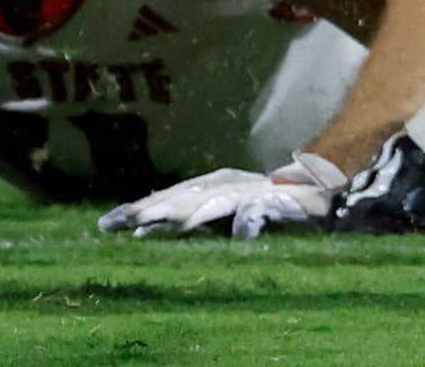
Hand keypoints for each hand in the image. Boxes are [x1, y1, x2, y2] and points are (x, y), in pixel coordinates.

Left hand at [96, 152, 344, 239]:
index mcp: (209, 186)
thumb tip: (140, 232)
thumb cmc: (261, 205)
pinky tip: (237, 241)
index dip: (138, 209)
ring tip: (161, 228)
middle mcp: (224, 185)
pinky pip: (256, 216)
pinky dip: (245, 226)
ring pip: (210, 205)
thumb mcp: (219, 212)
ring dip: (185, 216)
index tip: (106, 225)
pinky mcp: (273, 203)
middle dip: (149, 211)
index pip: (167, 197)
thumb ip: (186, 220)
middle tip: (118, 223)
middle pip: (180, 198)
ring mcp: (248, 192)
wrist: (318, 188)